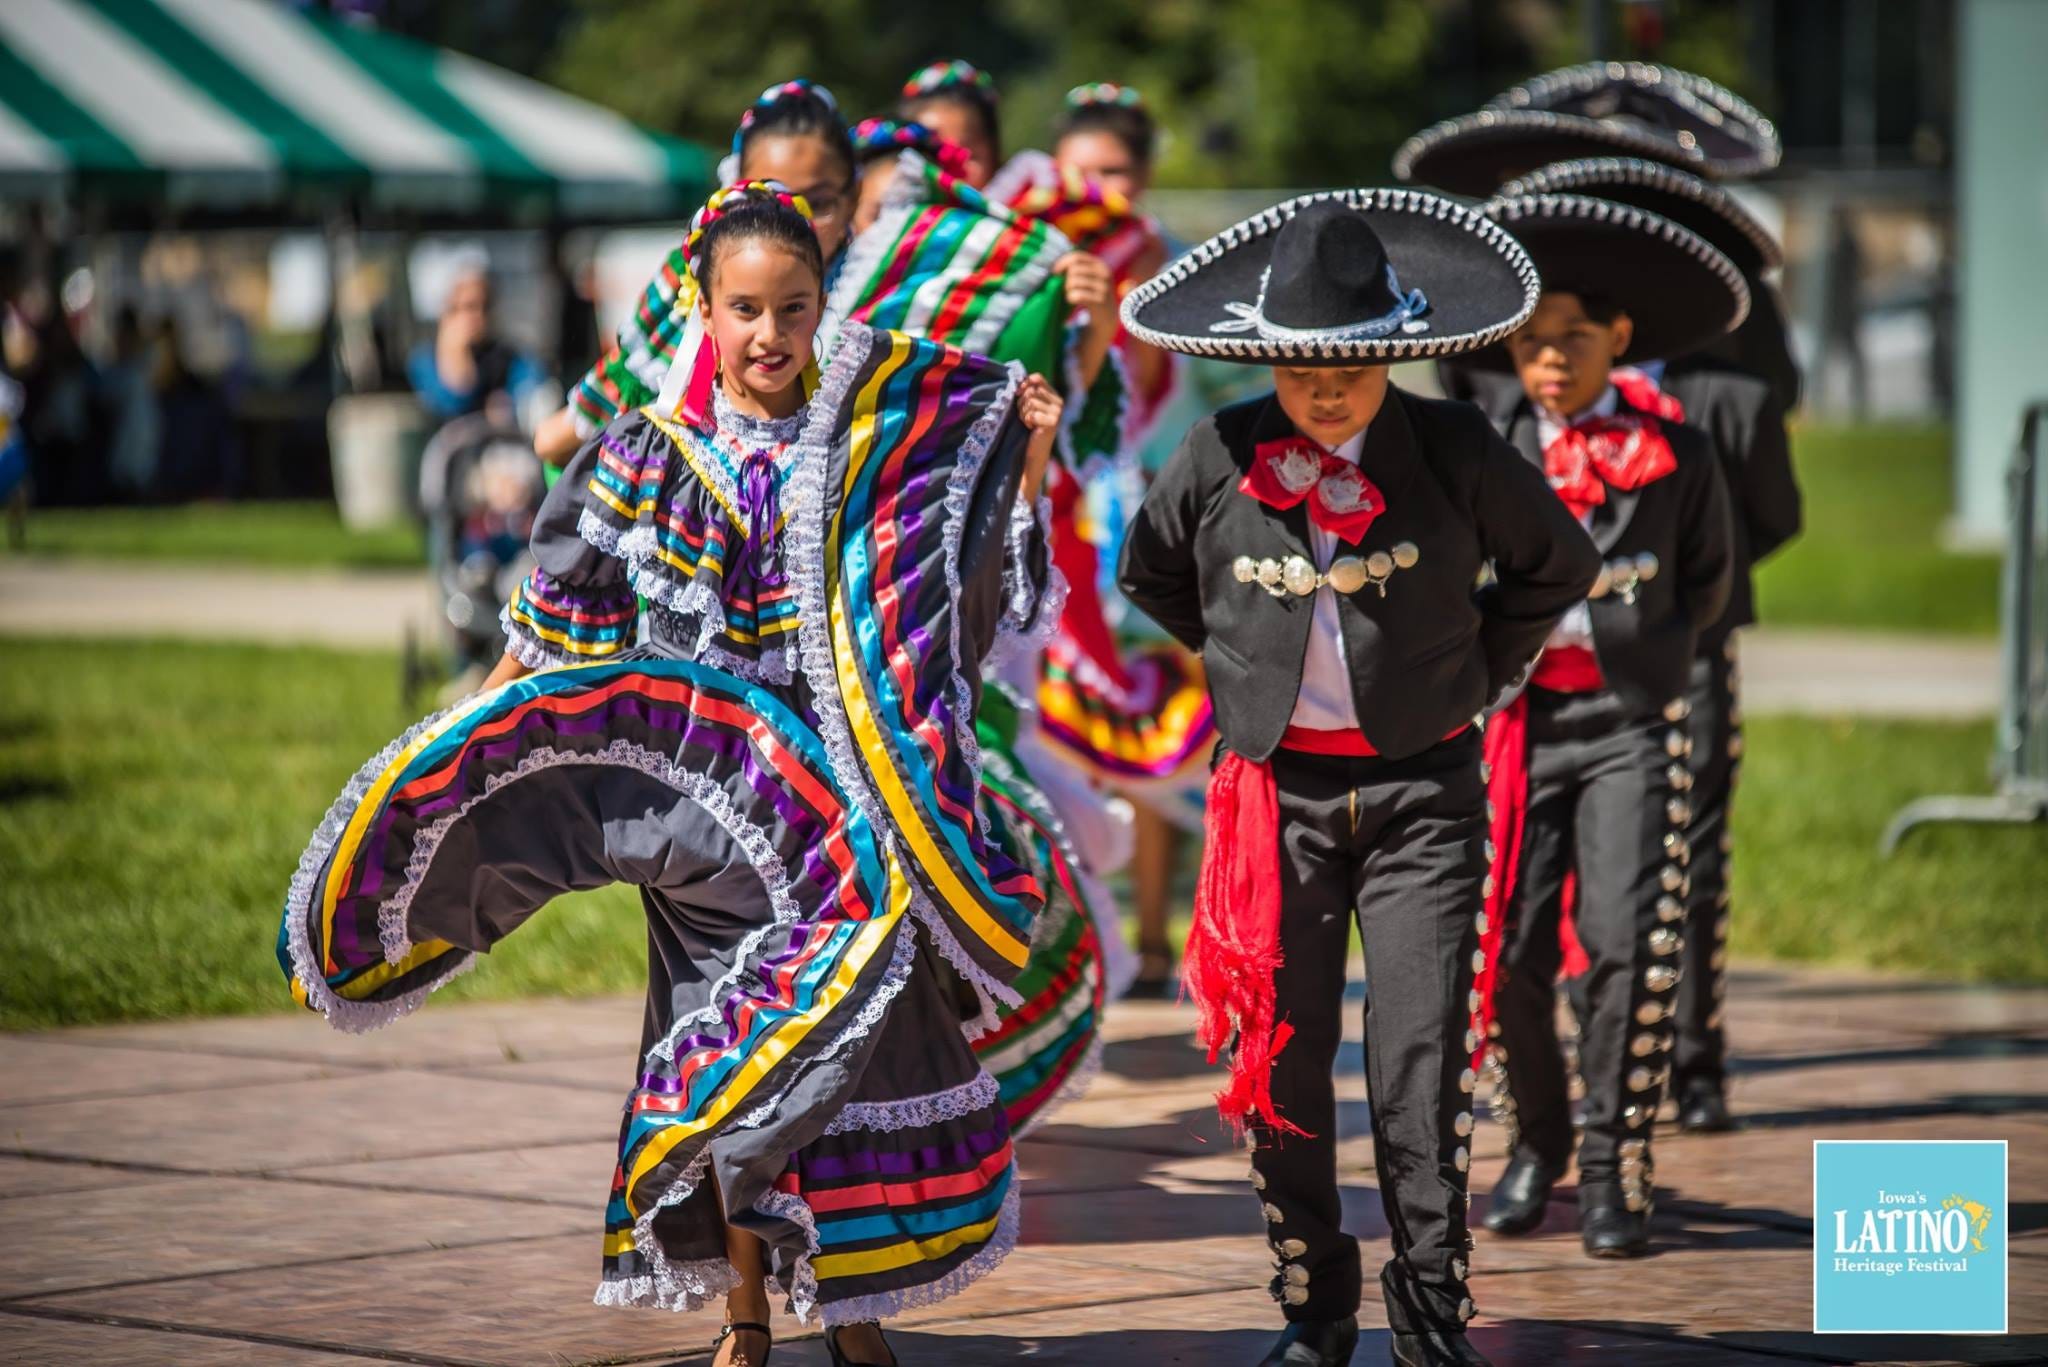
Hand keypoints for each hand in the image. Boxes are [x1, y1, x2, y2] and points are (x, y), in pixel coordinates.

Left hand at [1015, 372, 1062, 499]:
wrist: (1033, 452)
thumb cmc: (1027, 428)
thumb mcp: (1027, 406)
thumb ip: (1026, 391)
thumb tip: (1017, 379)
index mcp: (1054, 395)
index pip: (1037, 378)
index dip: (1024, 384)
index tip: (1017, 394)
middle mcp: (1059, 402)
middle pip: (1031, 390)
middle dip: (1021, 403)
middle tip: (1025, 416)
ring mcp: (1058, 412)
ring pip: (1030, 402)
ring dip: (1023, 413)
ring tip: (1028, 423)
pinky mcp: (1053, 422)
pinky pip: (1031, 414)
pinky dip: (1027, 421)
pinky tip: (1032, 428)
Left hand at [1055, 251, 1116, 329]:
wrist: (1107, 316)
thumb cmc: (1091, 294)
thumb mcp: (1089, 277)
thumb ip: (1076, 268)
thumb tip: (1054, 266)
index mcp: (1100, 264)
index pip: (1077, 257)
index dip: (1062, 263)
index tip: (1055, 271)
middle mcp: (1104, 274)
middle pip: (1074, 269)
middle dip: (1065, 279)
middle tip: (1066, 287)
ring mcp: (1104, 287)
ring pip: (1073, 282)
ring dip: (1067, 289)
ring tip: (1071, 294)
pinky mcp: (1100, 301)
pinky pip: (1077, 295)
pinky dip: (1070, 298)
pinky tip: (1073, 300)